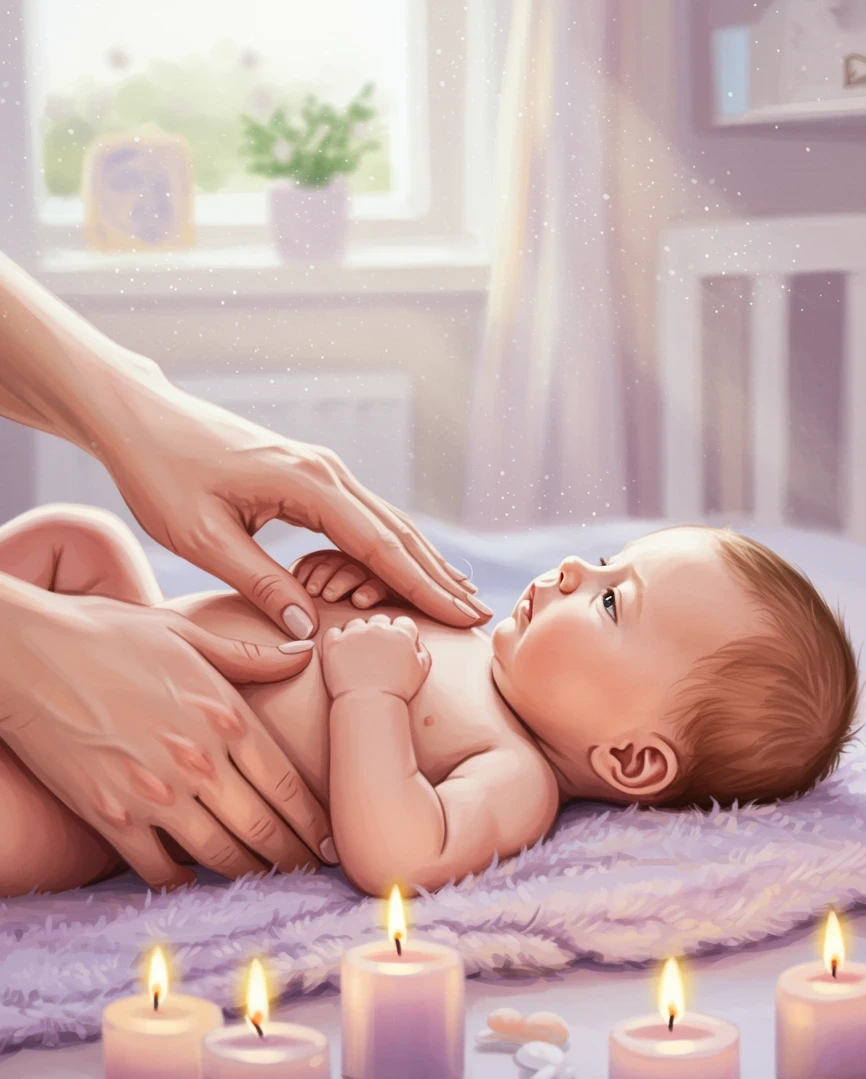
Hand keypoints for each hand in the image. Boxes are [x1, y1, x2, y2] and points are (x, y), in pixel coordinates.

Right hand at [0, 585, 329, 889]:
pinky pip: (160, 868)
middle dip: (294, 857)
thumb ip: (249, 654)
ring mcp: (155, 794)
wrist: (24, 653)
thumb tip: (306, 652)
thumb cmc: (105, 634)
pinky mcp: (112, 817)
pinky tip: (194, 881)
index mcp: (224, 715)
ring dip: (250, 874)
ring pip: (221, 856)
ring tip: (267, 882)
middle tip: (312, 873)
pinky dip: (182, 881)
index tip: (331, 842)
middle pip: (263, 829)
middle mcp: (198, 761)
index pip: (287, 785)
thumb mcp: (184, 632)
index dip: (315, 822)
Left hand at [98, 365, 489, 635]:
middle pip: (399, 532)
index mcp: (308, 485)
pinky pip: (364, 516)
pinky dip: (394, 546)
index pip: (380, 546)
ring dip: (424, 560)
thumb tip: (311, 630)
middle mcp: (326, 472)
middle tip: (481, 615)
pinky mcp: (309, 476)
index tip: (460, 617)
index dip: (422, 587)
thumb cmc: (163, 475)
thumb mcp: (203, 540)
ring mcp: (321, 470)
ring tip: (460, 596)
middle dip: (439, 577)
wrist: (142, 420)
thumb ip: (262, 584)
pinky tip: (410, 566)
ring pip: (388, 521)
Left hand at [321, 614, 431, 701]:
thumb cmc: (398, 692)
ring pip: (356, 624)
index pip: (402, 622)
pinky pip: (333, 633)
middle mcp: (377, 628)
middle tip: (375, 653)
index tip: (394, 646)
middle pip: (379, 620)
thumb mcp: (421, 671)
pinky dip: (336, 640)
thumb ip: (422, 651)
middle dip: (379, 632)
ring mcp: (354, 634)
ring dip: (357, 635)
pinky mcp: (334, 643)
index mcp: (400, 633)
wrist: (370, 705)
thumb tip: (416, 642)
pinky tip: (341, 654)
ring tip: (357, 656)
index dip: (399, 633)